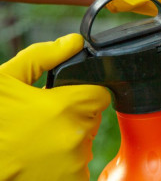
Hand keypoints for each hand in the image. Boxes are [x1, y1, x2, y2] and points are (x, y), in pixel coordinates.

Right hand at [0, 34, 111, 179]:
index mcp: (65, 108)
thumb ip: (41, 57)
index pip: (100, 95)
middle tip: (42, 121)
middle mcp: (74, 138)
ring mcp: (72, 166)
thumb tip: (72, 43)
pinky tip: (39, 160)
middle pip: (91, 119)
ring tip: (35, 142)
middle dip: (72, 117)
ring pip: (83, 145)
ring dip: (66, 142)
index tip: (66, 99)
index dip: (82, 94)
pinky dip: (63, 166)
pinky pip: (78, 171)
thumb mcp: (4, 80)